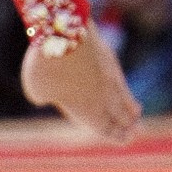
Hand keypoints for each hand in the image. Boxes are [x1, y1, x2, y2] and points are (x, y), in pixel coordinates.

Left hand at [21, 29, 139, 141]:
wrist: (65, 31)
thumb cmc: (46, 64)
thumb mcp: (36, 87)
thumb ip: (44, 96)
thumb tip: (47, 95)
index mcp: (86, 111)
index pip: (104, 128)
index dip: (115, 135)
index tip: (124, 140)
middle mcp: (102, 97)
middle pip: (118, 115)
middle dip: (126, 126)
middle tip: (133, 133)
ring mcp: (108, 77)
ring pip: (123, 98)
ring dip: (129, 109)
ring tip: (135, 115)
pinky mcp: (109, 58)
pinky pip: (120, 81)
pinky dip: (125, 90)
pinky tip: (125, 89)